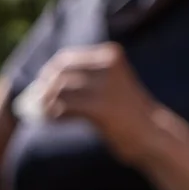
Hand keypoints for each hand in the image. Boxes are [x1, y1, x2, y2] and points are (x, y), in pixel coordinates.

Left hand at [34, 44, 162, 168]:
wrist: (153, 133)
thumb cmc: (128, 112)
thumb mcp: (111, 83)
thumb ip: (87, 78)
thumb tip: (43, 85)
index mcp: (110, 56)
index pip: (67, 59)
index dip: (48, 73)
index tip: (40, 86)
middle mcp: (108, 66)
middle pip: (60, 73)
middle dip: (43, 88)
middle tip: (35, 103)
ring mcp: (104, 88)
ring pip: (60, 90)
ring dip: (45, 103)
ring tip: (41, 114)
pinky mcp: (99, 109)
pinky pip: (64, 108)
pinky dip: (52, 115)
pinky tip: (51, 121)